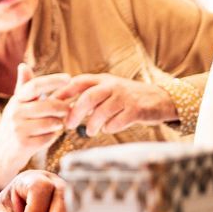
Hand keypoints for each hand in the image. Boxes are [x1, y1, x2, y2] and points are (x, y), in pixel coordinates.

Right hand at [0, 63, 71, 189]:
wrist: (1, 154)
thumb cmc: (15, 126)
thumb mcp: (17, 105)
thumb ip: (23, 87)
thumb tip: (23, 65)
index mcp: (16, 100)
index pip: (34, 86)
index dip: (52, 81)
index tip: (68, 78)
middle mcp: (15, 112)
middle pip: (48, 106)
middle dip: (63, 108)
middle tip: (69, 109)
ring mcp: (18, 128)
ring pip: (51, 122)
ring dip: (58, 125)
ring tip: (56, 125)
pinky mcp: (24, 143)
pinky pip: (49, 137)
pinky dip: (52, 137)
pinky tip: (47, 137)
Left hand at [53, 74, 176, 136]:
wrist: (161, 99)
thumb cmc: (128, 98)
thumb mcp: (109, 91)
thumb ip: (90, 98)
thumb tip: (64, 109)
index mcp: (103, 80)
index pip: (78, 82)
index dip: (63, 92)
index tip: (51, 104)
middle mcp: (113, 85)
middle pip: (88, 97)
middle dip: (75, 112)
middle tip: (67, 124)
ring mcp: (125, 97)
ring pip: (102, 111)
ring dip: (92, 124)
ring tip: (89, 131)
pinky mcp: (137, 109)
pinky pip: (118, 121)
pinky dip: (110, 128)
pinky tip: (109, 129)